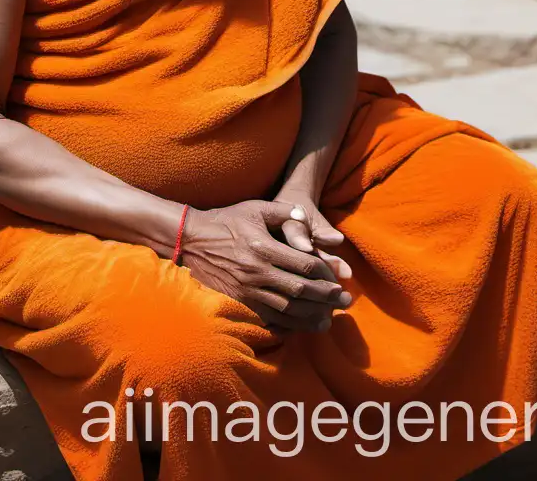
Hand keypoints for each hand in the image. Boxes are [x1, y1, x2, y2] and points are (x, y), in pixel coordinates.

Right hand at [180, 201, 351, 332]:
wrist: (191, 240)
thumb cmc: (227, 221)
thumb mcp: (255, 208)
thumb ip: (284, 212)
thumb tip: (306, 216)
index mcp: (263, 248)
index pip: (304, 264)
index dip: (326, 274)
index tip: (340, 280)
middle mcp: (256, 272)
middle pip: (300, 291)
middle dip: (326, 298)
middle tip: (345, 302)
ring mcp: (246, 290)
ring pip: (287, 310)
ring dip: (311, 316)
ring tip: (329, 320)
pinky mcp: (237, 302)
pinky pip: (268, 319)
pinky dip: (287, 325)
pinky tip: (301, 326)